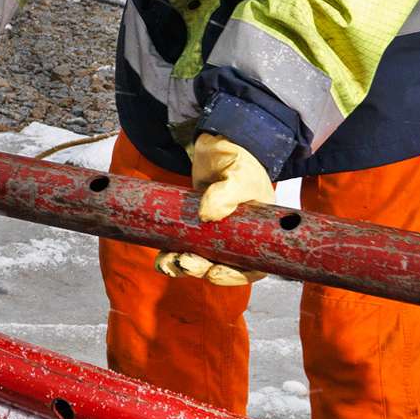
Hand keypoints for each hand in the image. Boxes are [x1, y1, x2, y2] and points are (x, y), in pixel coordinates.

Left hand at [155, 133, 276, 285]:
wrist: (218, 142)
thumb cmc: (240, 159)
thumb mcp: (240, 175)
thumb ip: (227, 193)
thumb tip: (207, 215)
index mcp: (258, 232)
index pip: (252, 266)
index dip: (234, 276)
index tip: (214, 272)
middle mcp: (238, 237)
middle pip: (222, 266)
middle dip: (201, 269)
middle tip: (185, 261)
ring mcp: (215, 232)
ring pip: (200, 260)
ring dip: (183, 265)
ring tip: (168, 261)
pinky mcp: (194, 224)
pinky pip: (184, 246)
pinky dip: (171, 254)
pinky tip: (161, 255)